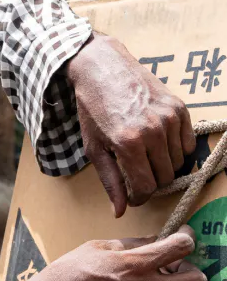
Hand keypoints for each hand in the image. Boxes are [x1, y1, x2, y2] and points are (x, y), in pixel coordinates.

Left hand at [66, 33, 195, 216]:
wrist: (102, 69)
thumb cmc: (93, 110)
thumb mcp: (94, 148)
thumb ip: (110, 181)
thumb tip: (119, 212)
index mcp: (128, 143)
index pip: (146, 188)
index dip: (139, 198)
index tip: (133, 196)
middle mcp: (152, 131)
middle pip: (164, 178)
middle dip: (150, 183)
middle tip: (137, 175)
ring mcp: (169, 118)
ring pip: (178, 163)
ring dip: (163, 167)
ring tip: (145, 158)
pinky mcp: (179, 107)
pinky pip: (188, 144)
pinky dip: (177, 150)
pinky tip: (159, 145)